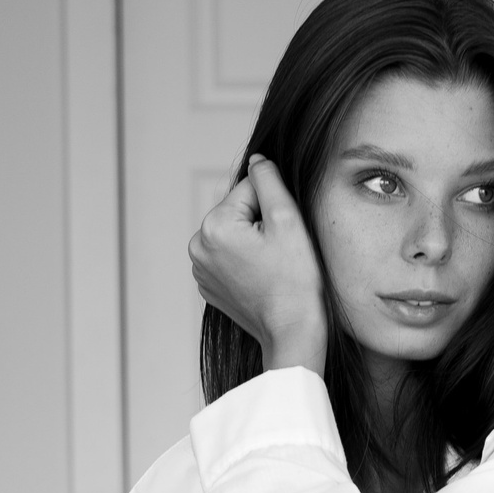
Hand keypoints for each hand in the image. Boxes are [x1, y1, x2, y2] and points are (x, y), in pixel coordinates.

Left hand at [189, 157, 327, 373]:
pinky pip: (227, 257)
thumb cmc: (295, 281)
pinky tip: (260, 277)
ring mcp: (200, 269)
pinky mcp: (208, 286)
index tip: (283, 234)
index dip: (273, 205)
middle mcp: (198, 246)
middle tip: (279, 252)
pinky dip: (243, 260)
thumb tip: (257, 160)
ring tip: (270, 266)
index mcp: (214, 226)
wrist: (292, 332)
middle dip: (259, 223)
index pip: (248, 189)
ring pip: (232, 233)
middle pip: (236, 211)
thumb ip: (268, 180)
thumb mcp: (288, 220)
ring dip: (251, 240)